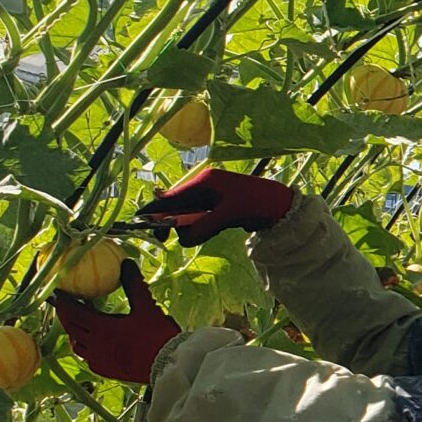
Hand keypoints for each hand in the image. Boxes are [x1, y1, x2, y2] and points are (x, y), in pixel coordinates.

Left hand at [54, 261, 181, 384]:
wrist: (167, 365)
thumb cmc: (156, 336)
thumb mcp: (146, 306)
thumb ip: (134, 285)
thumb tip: (127, 264)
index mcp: (101, 327)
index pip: (74, 313)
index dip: (63, 302)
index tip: (57, 294)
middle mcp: (95, 345)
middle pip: (71, 328)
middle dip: (65, 316)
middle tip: (62, 306)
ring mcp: (99, 360)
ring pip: (77, 346)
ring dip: (73, 333)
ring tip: (76, 325)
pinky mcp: (106, 370)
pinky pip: (88, 359)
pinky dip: (86, 349)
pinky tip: (93, 346)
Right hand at [134, 166, 294, 247]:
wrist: (281, 206)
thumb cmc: (257, 203)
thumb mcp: (229, 214)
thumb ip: (205, 226)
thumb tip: (183, 239)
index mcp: (205, 182)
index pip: (173, 196)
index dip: (156, 209)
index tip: (140, 222)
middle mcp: (205, 186)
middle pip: (177, 206)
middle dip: (172, 221)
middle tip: (167, 238)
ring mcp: (211, 197)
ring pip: (188, 214)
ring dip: (188, 227)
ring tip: (198, 234)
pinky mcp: (218, 208)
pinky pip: (200, 219)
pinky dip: (198, 228)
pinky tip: (204, 233)